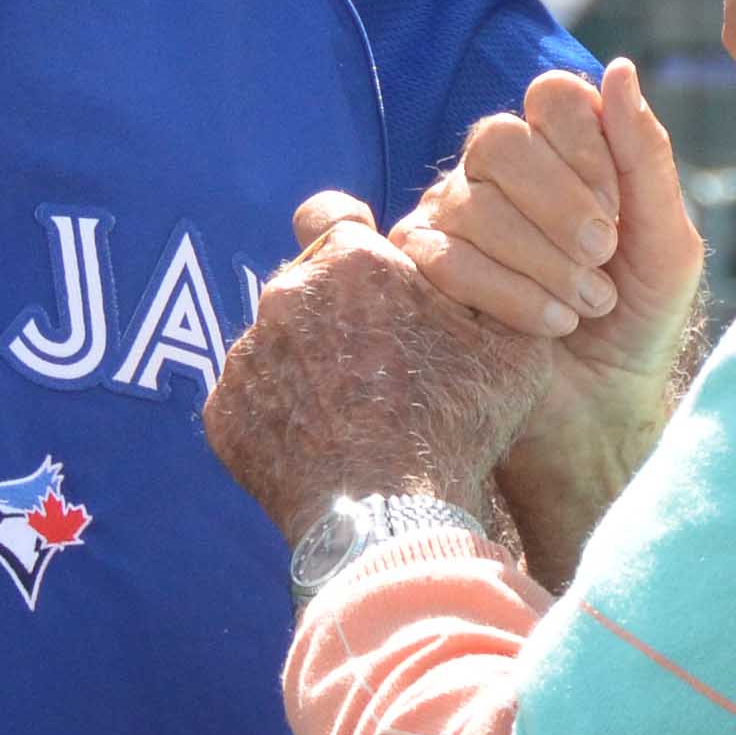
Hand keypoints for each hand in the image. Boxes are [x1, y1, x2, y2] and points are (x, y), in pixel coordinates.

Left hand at [205, 192, 558, 540]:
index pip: (331, 213)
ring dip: (305, 363)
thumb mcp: (511, 350)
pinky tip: (320, 447)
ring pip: (275, 342)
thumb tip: (487, 271)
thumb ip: (493, 291)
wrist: (390, 521)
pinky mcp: (223, 411)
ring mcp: (246, 354)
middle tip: (375, 362)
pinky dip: (279, 414)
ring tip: (349, 415)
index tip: (366, 272)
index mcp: (353, 262)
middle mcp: (285, 293)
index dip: (351, 234)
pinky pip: (252, 398)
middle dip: (335, 310)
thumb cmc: (456, 428)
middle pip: (305, 283)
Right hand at [396, 62, 702, 400]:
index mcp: (557, 149)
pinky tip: (553, 324)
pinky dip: (512, 294)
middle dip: (560, 200)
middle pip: (499, 139)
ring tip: (590, 303)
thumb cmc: (639, 317)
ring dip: (544, 259)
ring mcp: (450, 219)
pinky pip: (448, 261)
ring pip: (473, 204)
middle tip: (603, 253)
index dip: (586, 145)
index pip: (552, 97)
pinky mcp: (422, 274)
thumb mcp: (666, 239)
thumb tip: (619, 67)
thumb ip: (645, 156)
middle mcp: (495, 174)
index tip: (619, 207)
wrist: (606, 404)